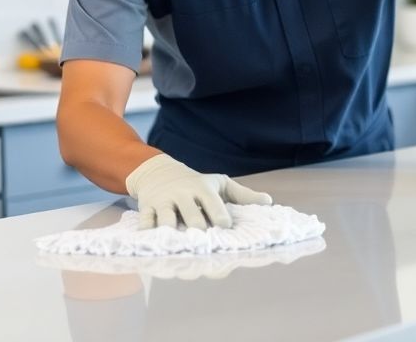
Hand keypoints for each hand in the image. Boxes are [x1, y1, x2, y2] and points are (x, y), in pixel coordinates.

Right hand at [125, 153, 272, 229]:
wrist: (158, 171)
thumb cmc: (195, 182)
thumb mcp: (218, 183)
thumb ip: (242, 195)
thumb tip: (269, 202)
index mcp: (202, 189)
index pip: (213, 204)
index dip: (220, 217)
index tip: (226, 229)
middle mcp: (183, 195)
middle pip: (191, 216)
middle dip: (197, 229)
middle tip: (204, 242)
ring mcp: (163, 201)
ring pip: (167, 219)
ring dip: (172, 232)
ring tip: (179, 244)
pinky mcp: (147, 207)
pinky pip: (146, 221)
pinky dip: (148, 231)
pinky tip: (153, 242)